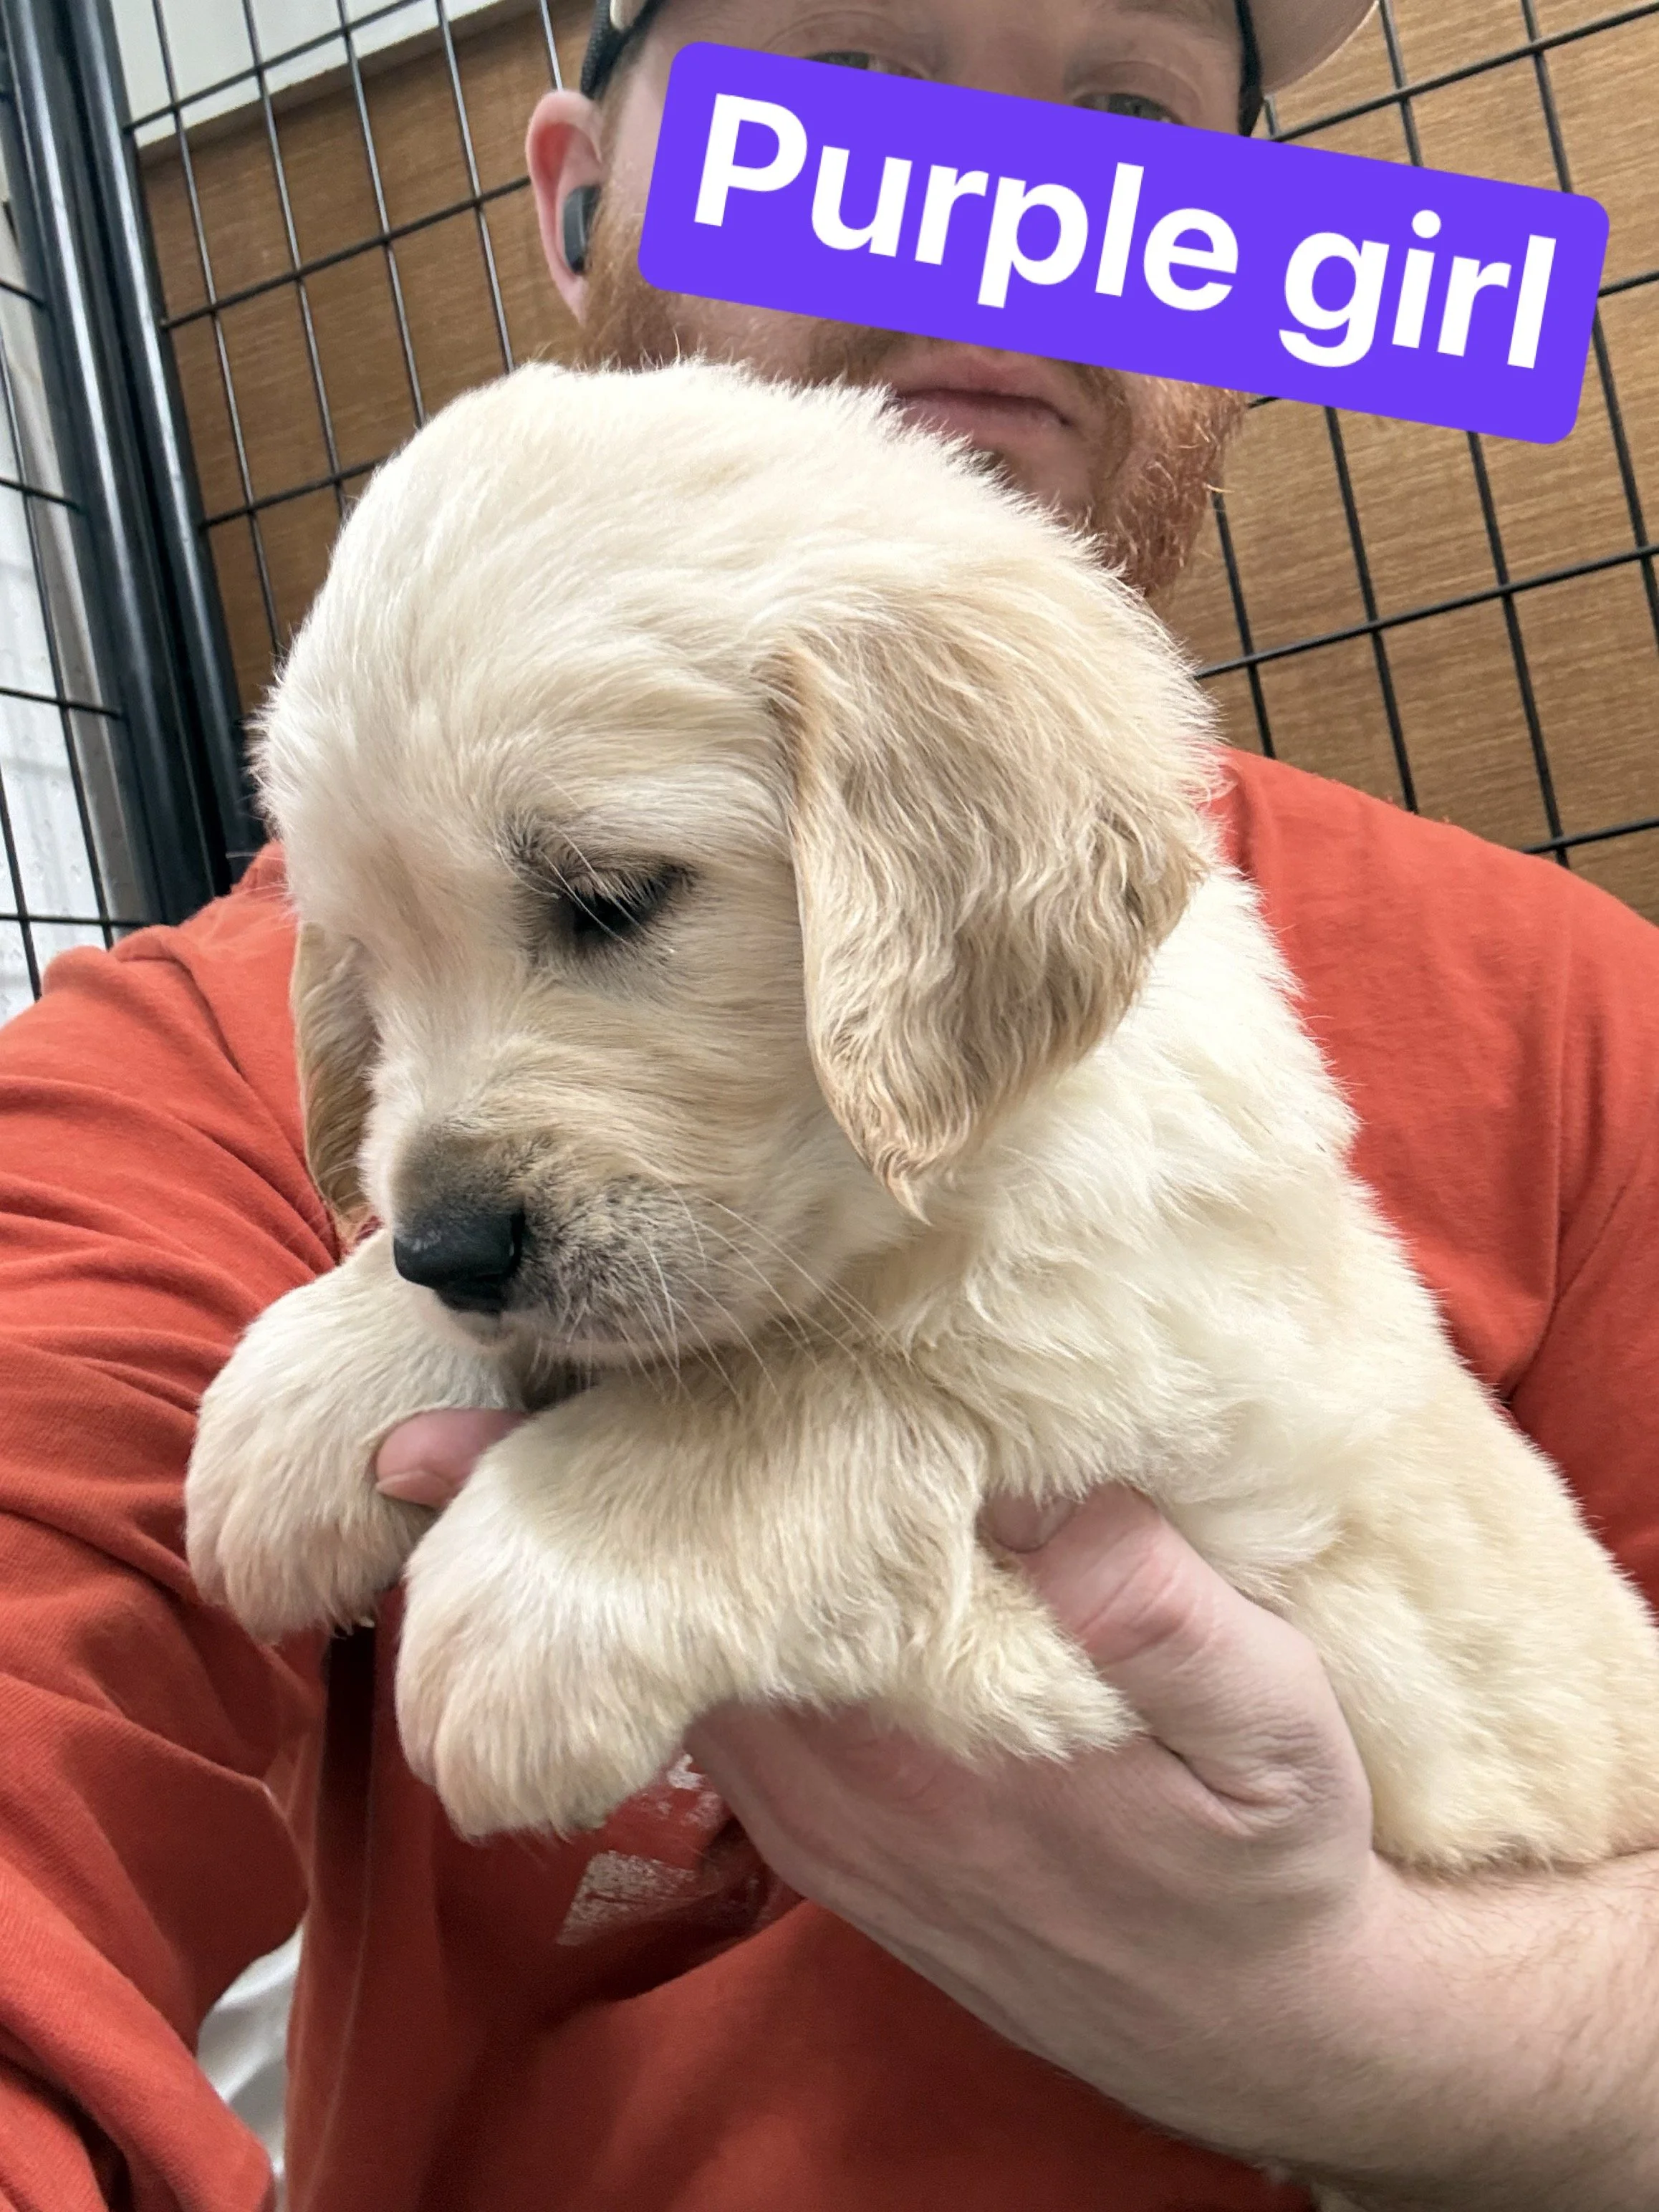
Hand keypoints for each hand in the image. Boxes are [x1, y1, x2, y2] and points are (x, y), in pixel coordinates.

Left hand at [375, 1420, 1658, 2210]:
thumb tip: (1074, 1510)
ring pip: (670, 1674)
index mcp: (911, 1733)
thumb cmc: (1271, 1863)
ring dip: (596, 1574)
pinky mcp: (847, 1844)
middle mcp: (836, 1783)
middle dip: (541, 1523)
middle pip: (644, 1628)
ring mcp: (830, 1819)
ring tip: (520, 1450)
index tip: (448, 1431)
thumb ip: (1175, 1621)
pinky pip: (725, 1723)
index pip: (702, 1597)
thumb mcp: (1277, 1737)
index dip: (578, 1506)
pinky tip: (666, 1561)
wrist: (1269, 2030)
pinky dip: (669, 1635)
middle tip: (428, 1409)